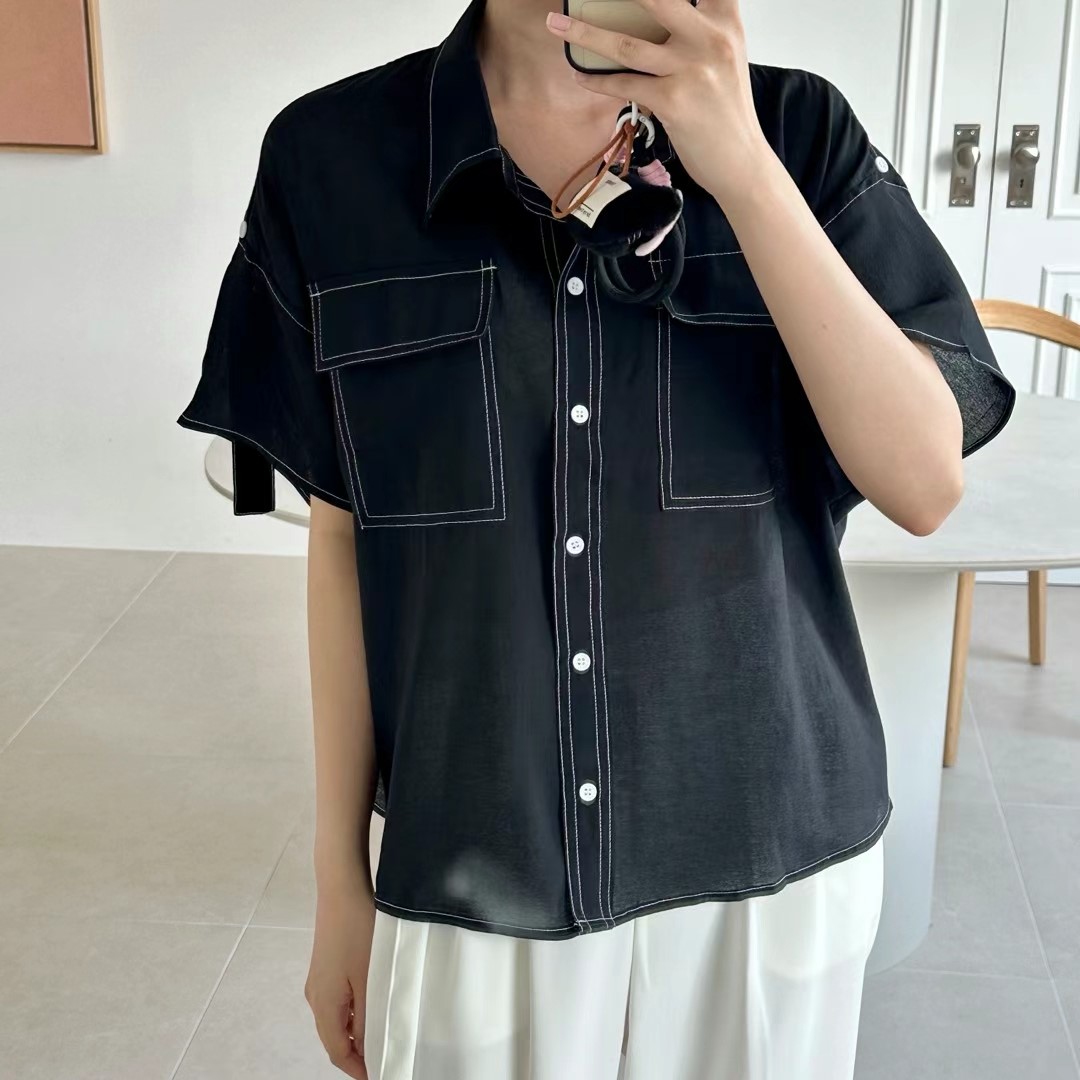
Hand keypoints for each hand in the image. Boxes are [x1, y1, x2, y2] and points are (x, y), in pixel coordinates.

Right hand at [305, 876, 375, 1077]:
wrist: (342, 888)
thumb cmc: (357, 930)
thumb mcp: (368, 977)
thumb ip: (367, 1016)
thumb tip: (367, 1047)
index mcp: (324, 1005)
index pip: (338, 1052)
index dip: (358, 1069)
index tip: (381, 1074)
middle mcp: (315, 997)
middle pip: (334, 1039)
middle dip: (358, 1054)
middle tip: (386, 1058)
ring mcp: (319, 981)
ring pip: (337, 1020)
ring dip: (357, 1033)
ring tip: (384, 1036)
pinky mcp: (326, 966)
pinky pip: (338, 1002)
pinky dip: (354, 1014)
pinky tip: (373, 1008)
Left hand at [545, 0, 773, 206]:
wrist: (741, 161)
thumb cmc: (727, 112)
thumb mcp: (725, 58)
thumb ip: (699, 30)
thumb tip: (655, 17)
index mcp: (725, 22)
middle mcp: (710, 38)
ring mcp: (691, 69)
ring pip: (626, 43)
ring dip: (584, 33)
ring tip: (556, 24)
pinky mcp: (672, 101)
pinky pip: (624, 84)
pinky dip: (597, 80)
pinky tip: (580, 76)